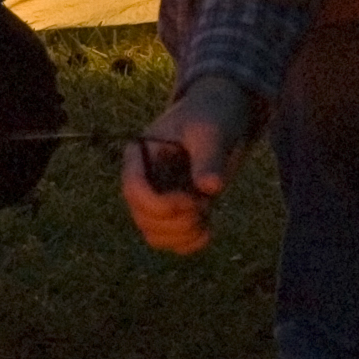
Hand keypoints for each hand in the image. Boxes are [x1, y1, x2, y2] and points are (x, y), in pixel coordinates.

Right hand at [123, 74, 252, 255]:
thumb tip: (210, 189)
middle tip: (204, 205)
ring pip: (154, 234)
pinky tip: (208, 231)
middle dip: (175, 220)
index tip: (193, 200)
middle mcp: (144, 178)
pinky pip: (171, 241)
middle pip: (142, 217)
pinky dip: (188, 243)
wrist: (224, 115)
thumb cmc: (212, 114)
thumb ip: (209, 158)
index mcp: (140, 155)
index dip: (160, 204)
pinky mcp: (176, 210)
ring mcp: (158, 196)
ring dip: (181, 235)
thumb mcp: (211, 131)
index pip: (133, 189)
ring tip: (206, 218)